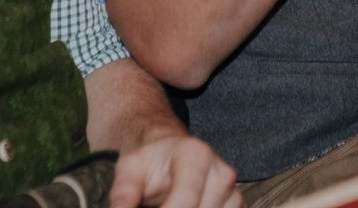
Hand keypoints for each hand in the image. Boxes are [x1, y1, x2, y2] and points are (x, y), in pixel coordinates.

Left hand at [109, 134, 238, 207]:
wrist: (168, 155)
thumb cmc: (149, 162)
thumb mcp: (128, 171)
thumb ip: (123, 197)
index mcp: (196, 154)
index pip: (185, 201)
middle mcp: (221, 173)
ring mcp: (232, 193)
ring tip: (162, 204)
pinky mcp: (235, 207)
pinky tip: (178, 207)